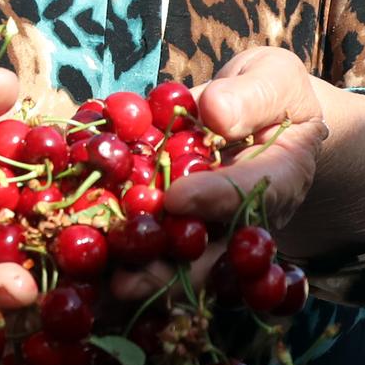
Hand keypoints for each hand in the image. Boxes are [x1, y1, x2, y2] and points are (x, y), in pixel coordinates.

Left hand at [110, 47, 326, 300]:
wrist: (263, 109)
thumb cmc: (272, 91)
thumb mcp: (273, 78)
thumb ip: (250, 95)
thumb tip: (215, 112)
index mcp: (281, 179)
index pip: (250, 193)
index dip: (213, 199)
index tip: (176, 199)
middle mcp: (246, 217)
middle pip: (211, 256)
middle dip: (168, 273)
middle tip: (126, 282)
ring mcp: (212, 228)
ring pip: (177, 262)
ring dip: (135, 274)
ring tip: (95, 285)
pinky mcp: (179, 224)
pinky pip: (152, 245)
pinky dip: (119, 254)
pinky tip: (83, 265)